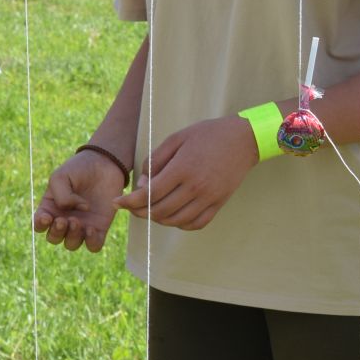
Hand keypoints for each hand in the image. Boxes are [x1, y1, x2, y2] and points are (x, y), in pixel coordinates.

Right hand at [32, 149, 127, 251]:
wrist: (104, 164)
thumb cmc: (78, 169)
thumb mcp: (61, 177)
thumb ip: (61, 197)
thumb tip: (74, 215)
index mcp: (50, 208)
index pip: (39, 225)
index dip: (40, 225)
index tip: (46, 217)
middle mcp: (64, 220)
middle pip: (54, 239)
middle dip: (57, 232)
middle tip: (63, 220)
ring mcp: (82, 225)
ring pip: (71, 244)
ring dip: (72, 237)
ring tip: (77, 221)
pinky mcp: (100, 228)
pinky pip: (93, 246)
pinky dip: (91, 242)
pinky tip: (91, 229)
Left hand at [119, 116, 256, 231]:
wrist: (244, 139)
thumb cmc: (207, 135)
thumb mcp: (175, 139)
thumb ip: (154, 161)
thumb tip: (141, 185)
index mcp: (182, 169)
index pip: (149, 194)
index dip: (129, 201)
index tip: (115, 202)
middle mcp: (196, 187)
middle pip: (160, 211)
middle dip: (138, 212)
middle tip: (129, 206)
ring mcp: (209, 198)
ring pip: (176, 220)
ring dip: (157, 219)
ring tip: (147, 209)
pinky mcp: (219, 203)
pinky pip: (196, 223)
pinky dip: (179, 224)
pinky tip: (171, 216)